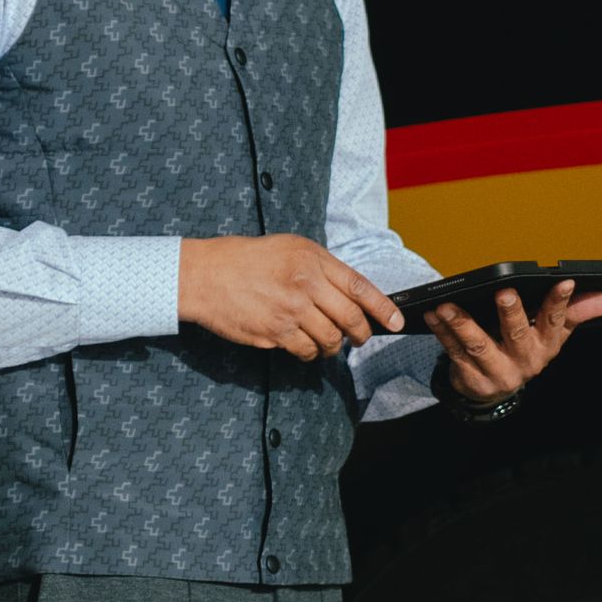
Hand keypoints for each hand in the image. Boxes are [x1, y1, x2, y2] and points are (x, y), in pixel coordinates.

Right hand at [180, 233, 404, 357]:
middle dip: (362, 334)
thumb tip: (351, 294)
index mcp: (311, 259)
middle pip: (350, 319)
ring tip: (328, 342)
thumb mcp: (289, 248)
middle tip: (361, 338)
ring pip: (330, 340)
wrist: (205, 275)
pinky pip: (305, 351)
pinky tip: (303, 345)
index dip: (383, 308)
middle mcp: (304, 284)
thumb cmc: (245, 260)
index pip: (359, 286)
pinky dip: (310, 353)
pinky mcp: (274, 333)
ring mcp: (289, 311)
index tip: (396, 322)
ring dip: (334, 346)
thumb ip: (321, 268)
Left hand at [424, 273, 601, 404]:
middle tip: (504, 292)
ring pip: (479, 345)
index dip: (561, 303)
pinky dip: (442, 333)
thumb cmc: (526, 351)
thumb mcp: (553, 334)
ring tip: (448, 305)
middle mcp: (524, 361)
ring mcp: (497, 372)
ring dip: (462, 324)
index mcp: (546, 347)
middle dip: (511, 314)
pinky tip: (433, 314)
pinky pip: (454, 352)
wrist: (495, 390)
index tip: (564, 282)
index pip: (556, 322)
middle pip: (517, 335)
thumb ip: (577, 313)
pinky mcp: (471, 378)